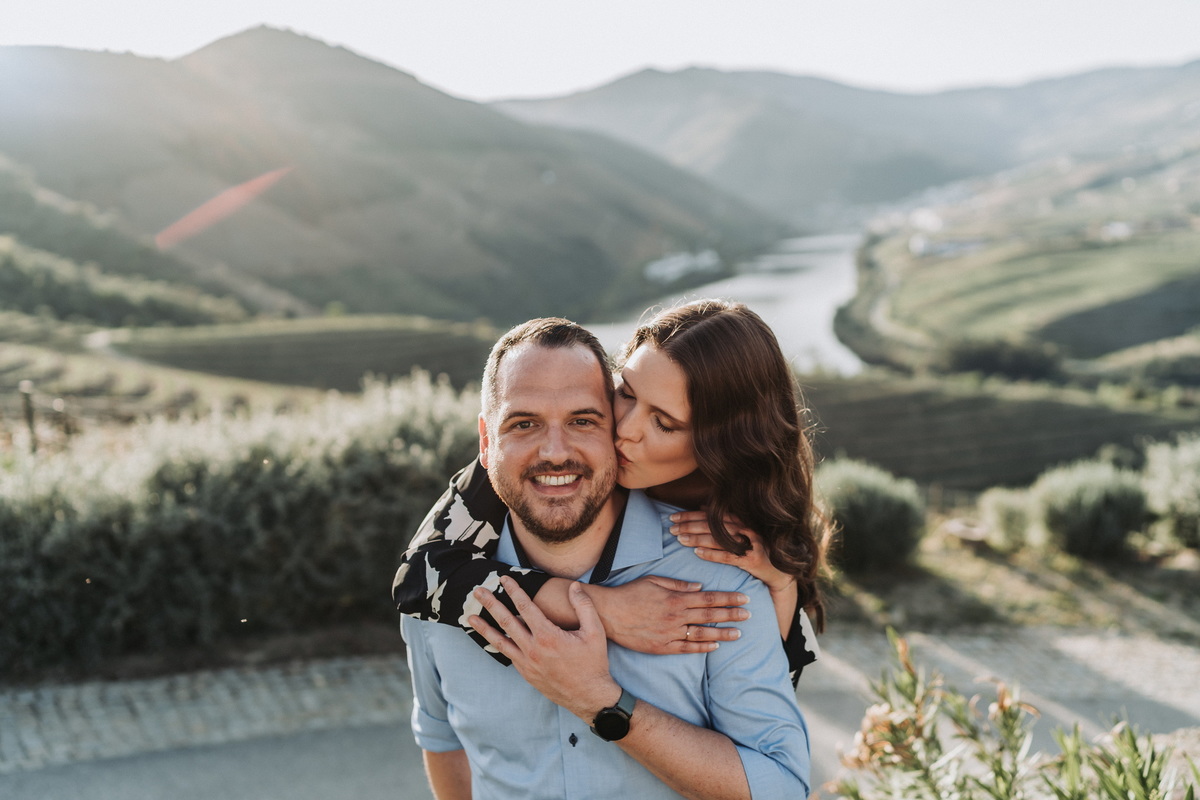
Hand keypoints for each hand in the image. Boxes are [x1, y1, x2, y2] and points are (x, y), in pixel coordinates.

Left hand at [469, 576, 619, 721]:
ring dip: (484, 627)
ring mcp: (527, 663)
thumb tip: (574, 586)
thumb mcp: (595, 632)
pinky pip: (507, 655)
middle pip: (506, 621)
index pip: (526, 607)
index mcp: (548, 636)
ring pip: (500, 641)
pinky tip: (490, 638)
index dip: (515, 591)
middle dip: (491, 604)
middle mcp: (533, 649)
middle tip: (478, 591)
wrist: (589, 697)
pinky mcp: (526, 673)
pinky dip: (496, 644)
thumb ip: (584, 606)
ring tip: (470, 617)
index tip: (505, 579)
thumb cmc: (593, 663)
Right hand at [588, 576, 748, 654]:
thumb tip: (699, 587)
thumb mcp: (654, 581)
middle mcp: (676, 616)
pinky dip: (703, 648)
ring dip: (722, 633)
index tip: (744, 599)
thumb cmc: (630, 593)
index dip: (729, 599)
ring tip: (739, 633)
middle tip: (749, 614)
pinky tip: (716, 646)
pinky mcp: (662, 646)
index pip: (709, 598)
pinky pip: (687, 648)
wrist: (609, 614)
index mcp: (676, 598)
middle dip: (732, 614)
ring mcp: (670, 633)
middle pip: (710, 615)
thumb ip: (678, 584)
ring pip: (702, 634)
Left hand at [670, 511, 795, 594]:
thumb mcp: (740, 532)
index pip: (711, 515)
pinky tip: (697, 553)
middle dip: (689, 525)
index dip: (691, 515)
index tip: (673, 517)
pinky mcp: (751, 560)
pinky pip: (728, 556)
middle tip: (671, 528)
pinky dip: (711, 554)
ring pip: (718, 539)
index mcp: (740, 521)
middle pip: (712, 525)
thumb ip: (722, 520)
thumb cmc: (756, 549)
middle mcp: (745, 529)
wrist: (779, 570)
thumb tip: (701, 507)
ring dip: (697, 538)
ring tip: (680, 539)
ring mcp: (749, 544)